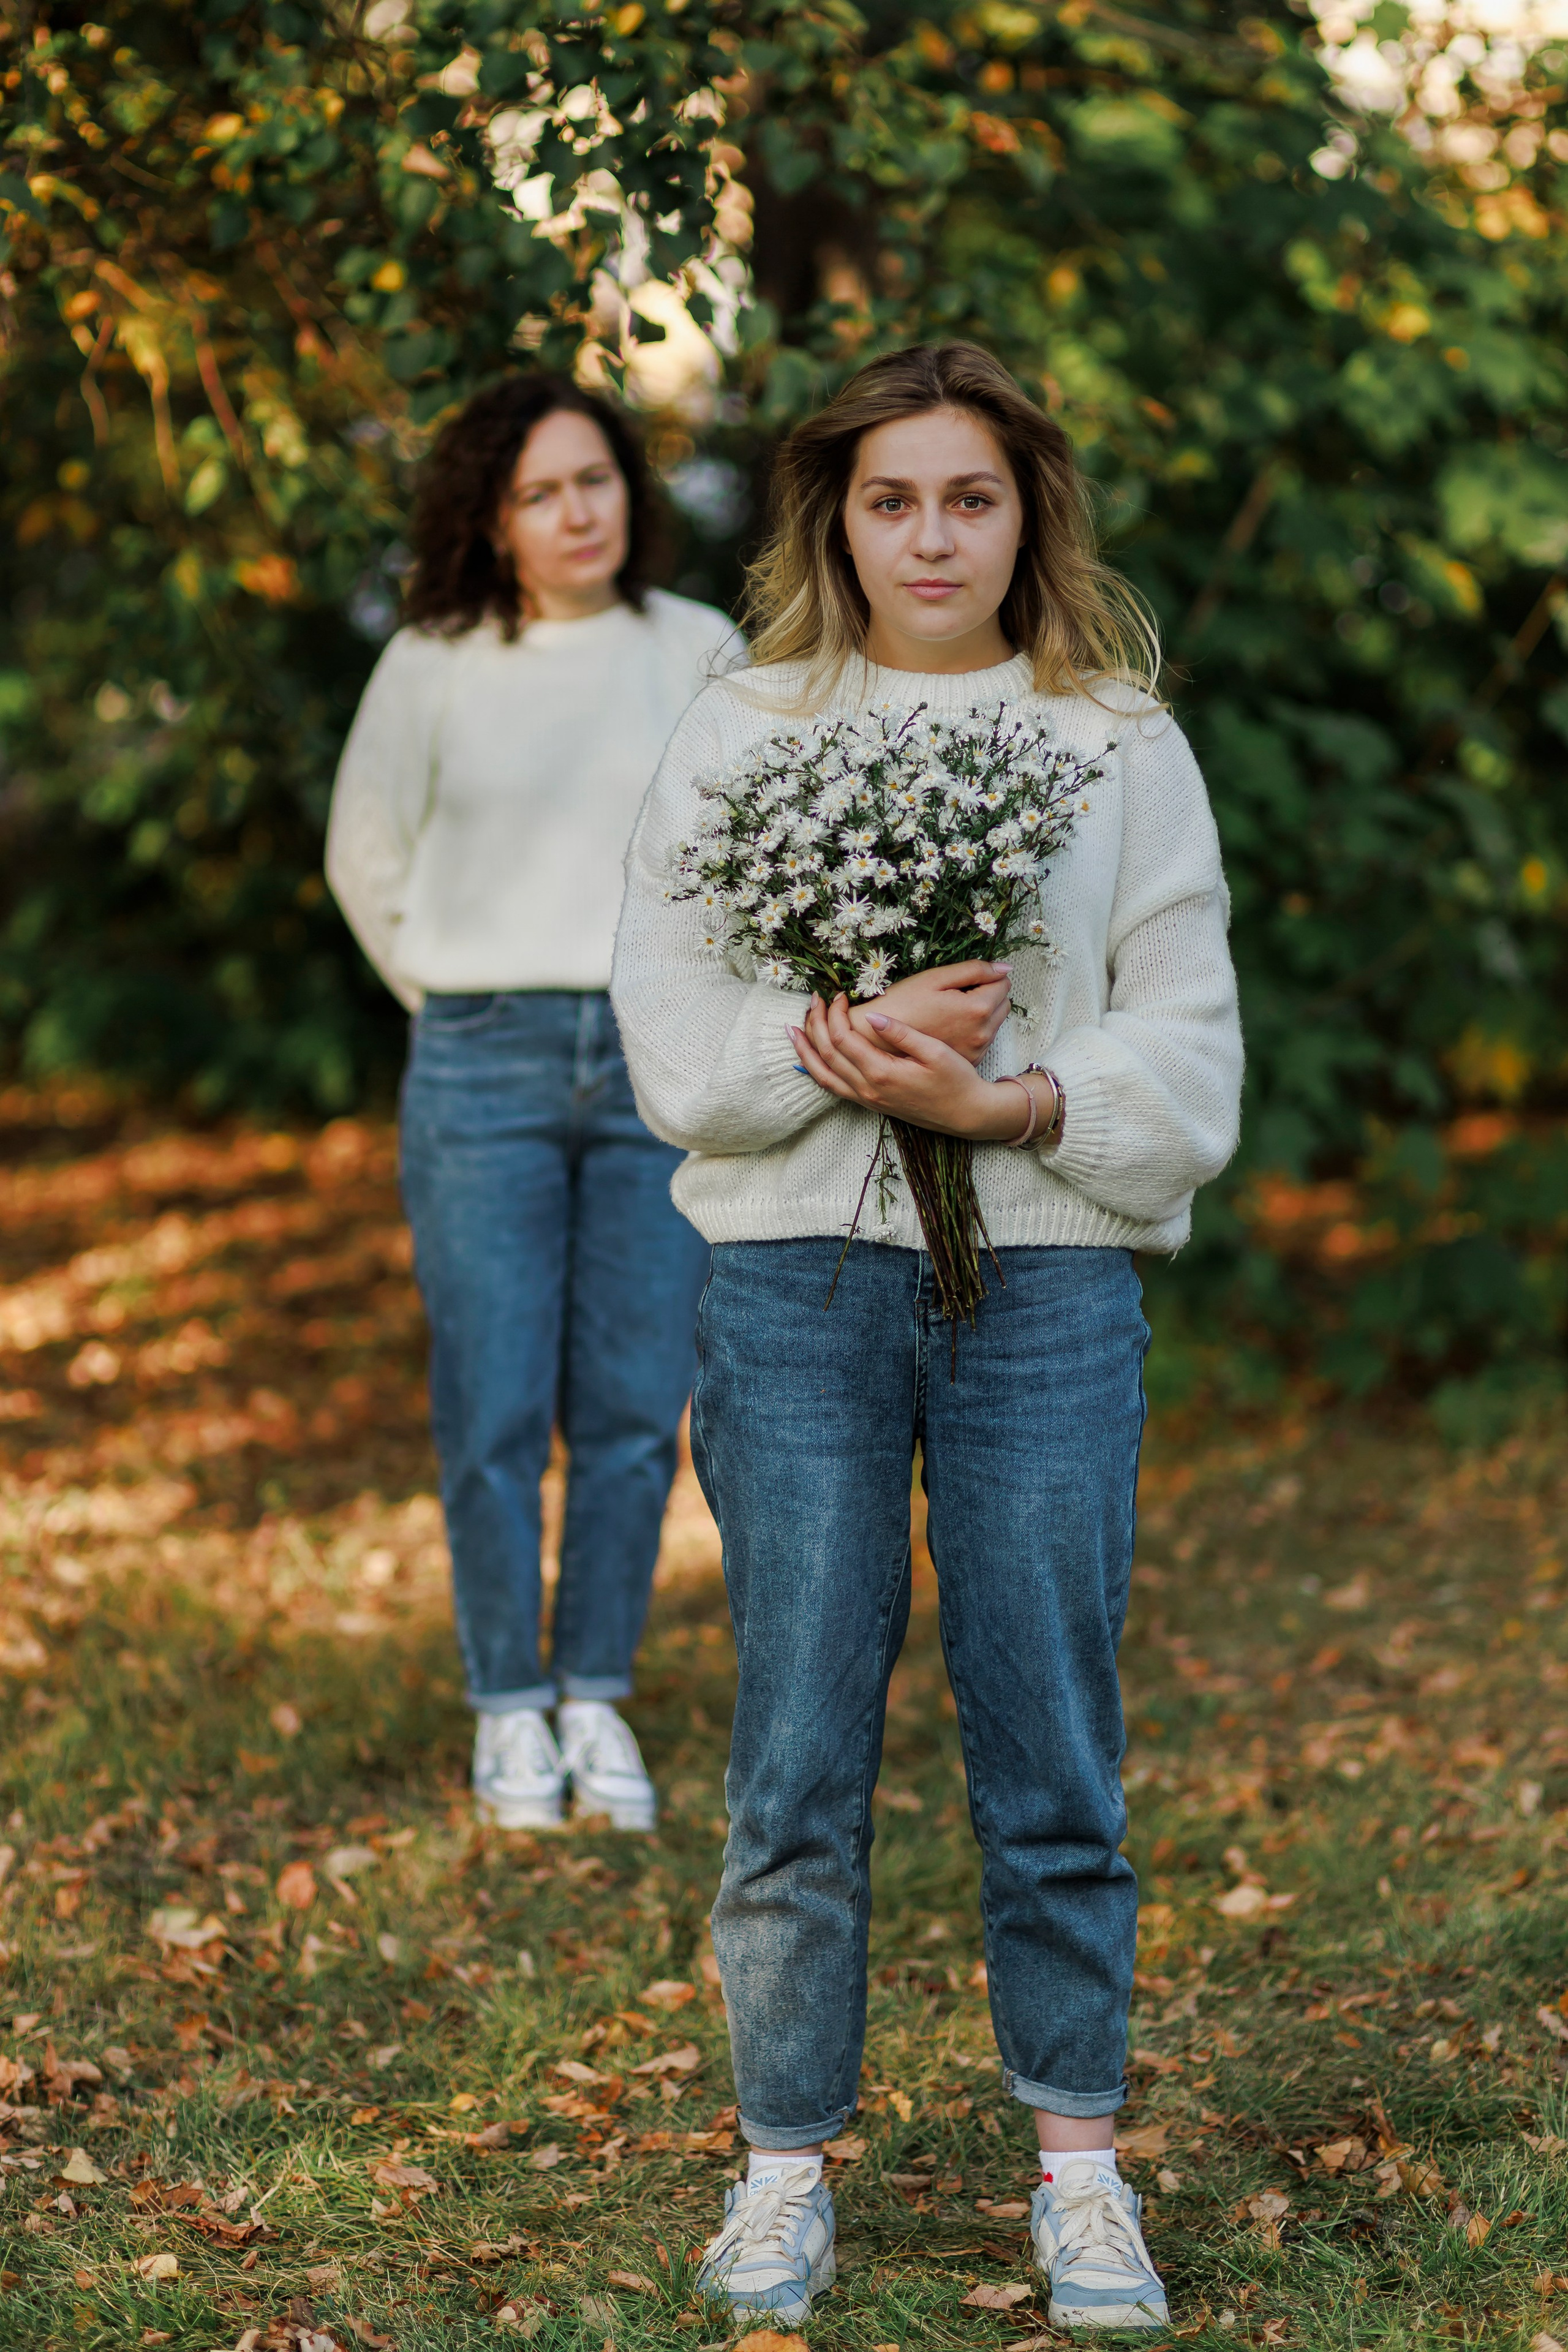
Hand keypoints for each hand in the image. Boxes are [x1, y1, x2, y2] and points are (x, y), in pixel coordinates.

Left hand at [793, 993, 1031, 1141]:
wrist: (966, 1114)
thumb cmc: (956, 1080)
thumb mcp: (935, 1051)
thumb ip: (901, 1033)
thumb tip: (871, 1014)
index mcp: (882, 1073)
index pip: (842, 1038)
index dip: (834, 1013)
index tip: (836, 993)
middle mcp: (868, 1090)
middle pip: (826, 1054)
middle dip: (814, 1025)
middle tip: (812, 1001)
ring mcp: (867, 1100)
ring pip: (823, 1076)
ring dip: (806, 1051)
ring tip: (793, 1030)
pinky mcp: (870, 1103)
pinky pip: (833, 1087)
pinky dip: (817, 1070)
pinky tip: (812, 1058)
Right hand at [846, 960, 1010, 1065]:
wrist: (880, 1039)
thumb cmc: (904, 1003)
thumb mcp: (936, 978)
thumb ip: (974, 970)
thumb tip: (1005, 968)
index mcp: (977, 1009)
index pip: (1003, 982)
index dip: (985, 976)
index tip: (962, 980)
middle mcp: (982, 1033)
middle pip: (1003, 1003)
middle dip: (987, 994)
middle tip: (957, 993)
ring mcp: (976, 1049)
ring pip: (995, 1022)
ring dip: (982, 1013)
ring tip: (951, 1010)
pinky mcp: (968, 1059)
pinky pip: (983, 1038)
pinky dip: (974, 1030)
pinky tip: (951, 1026)